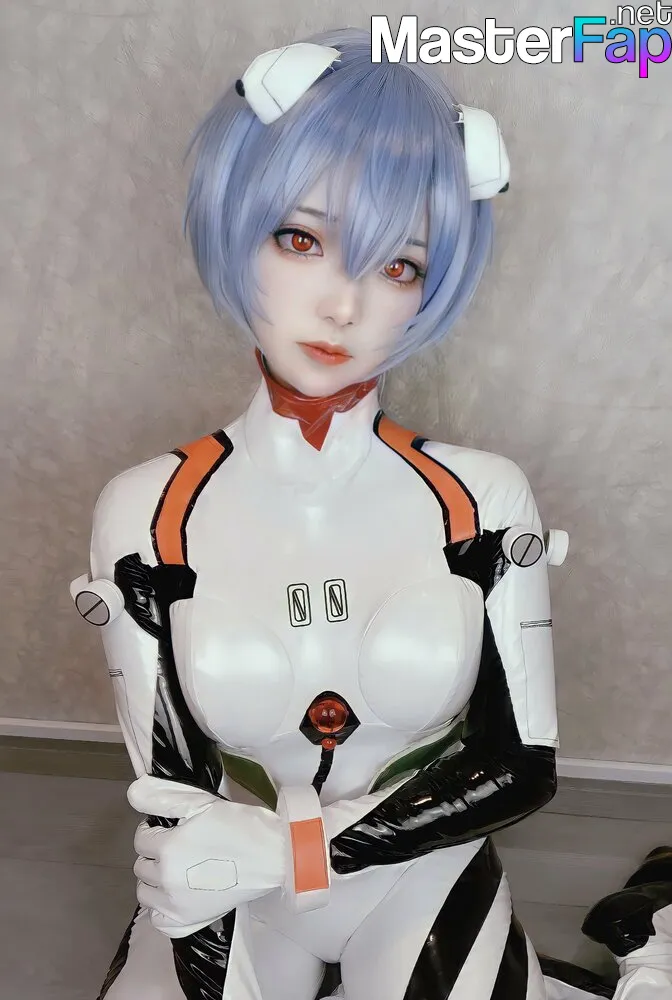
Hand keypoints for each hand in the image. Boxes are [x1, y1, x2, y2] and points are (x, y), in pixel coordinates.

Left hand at [128, 774, 285, 936]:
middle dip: (154, 853)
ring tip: (177, 868)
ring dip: (154, 879)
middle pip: (141, 866)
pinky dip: (162, 908)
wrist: (272, 856)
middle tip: (179, 845)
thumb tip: (132, 792)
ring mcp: (175, 905)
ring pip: (145, 892)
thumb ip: (162, 797)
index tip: (172, 827)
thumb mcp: (200, 803)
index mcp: (168, 848)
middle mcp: (166, 880)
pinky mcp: (188, 922)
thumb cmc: (237, 825)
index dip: (153, 829)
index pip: (141, 839)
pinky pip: (158, 919)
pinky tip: (176, 895)